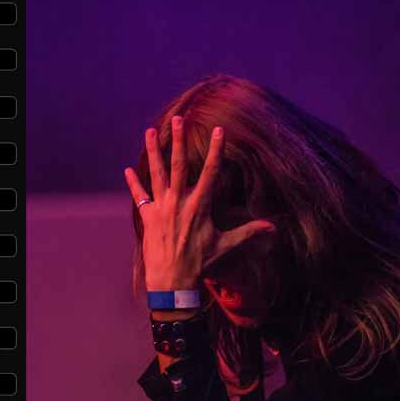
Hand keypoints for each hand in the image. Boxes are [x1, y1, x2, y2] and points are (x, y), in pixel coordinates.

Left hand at [124, 118, 275, 290]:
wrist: (173, 281)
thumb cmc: (200, 263)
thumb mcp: (226, 246)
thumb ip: (248, 233)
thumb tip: (272, 228)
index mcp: (199, 205)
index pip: (210, 172)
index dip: (215, 151)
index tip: (219, 131)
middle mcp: (179, 201)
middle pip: (178, 164)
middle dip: (178, 140)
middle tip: (178, 119)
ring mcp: (161, 208)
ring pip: (156, 174)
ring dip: (153, 152)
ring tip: (149, 131)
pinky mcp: (148, 218)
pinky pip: (140, 197)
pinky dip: (133, 184)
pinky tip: (127, 170)